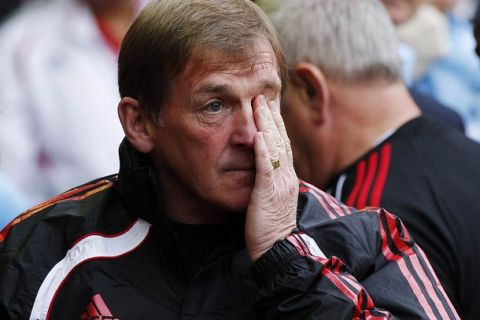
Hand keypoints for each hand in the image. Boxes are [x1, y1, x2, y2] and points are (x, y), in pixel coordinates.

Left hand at [245, 95, 297, 261]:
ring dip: (267, 125)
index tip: (268, 107)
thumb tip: (262, 167)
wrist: (277, 247)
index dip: (276, 125)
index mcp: (287, 177)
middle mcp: (287, 176)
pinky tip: (259, 134)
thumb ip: (270, 180)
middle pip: (281, 140)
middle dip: (271, 117)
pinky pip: (267, 167)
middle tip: (263, 97)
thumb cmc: (270, 225)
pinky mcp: (269, 192)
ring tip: (259, 105)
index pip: (283, 145)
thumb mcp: (272, 198)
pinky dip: (264, 149)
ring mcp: (280, 183)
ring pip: (276, 147)